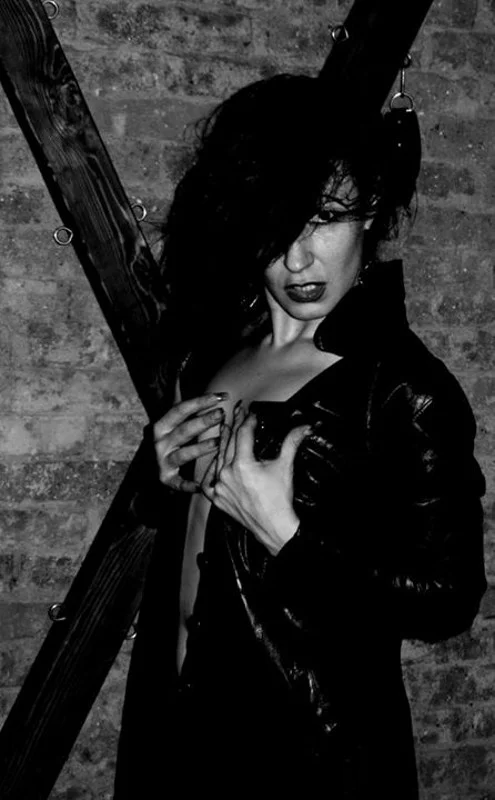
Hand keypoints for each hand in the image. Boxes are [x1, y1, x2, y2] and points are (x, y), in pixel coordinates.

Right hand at [153, 392, 227, 491]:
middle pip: (184, 430)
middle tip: (222, 415)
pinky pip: (178, 483)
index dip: (202, 401)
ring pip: (183, 454)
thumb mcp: (172, 415)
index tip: (222, 396)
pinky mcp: (166, 478)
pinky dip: (188, 485)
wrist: (148, 465)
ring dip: (200, 448)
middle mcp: (159, 442)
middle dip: (203, 421)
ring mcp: (162, 460)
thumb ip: (178, 393)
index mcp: (162, 424)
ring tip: (218, 443)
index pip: (181, 408)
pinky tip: (200, 485)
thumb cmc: (170, 436)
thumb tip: (181, 366)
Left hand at [202, 403, 309, 555]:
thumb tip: (304, 427)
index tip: (251, 413)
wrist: (275, 527)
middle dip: (235, 426)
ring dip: (223, 444)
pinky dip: (211, 471)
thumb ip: (292, 443)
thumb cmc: (279, 500)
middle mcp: (227, 474)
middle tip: (238, 413)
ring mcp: (220, 487)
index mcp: (243, 465)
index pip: (243, 434)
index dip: (248, 420)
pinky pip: (208, 482)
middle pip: (229, 443)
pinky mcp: (218, 499)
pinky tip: (214, 463)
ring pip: (218, 459)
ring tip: (225, 430)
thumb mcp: (285, 467)